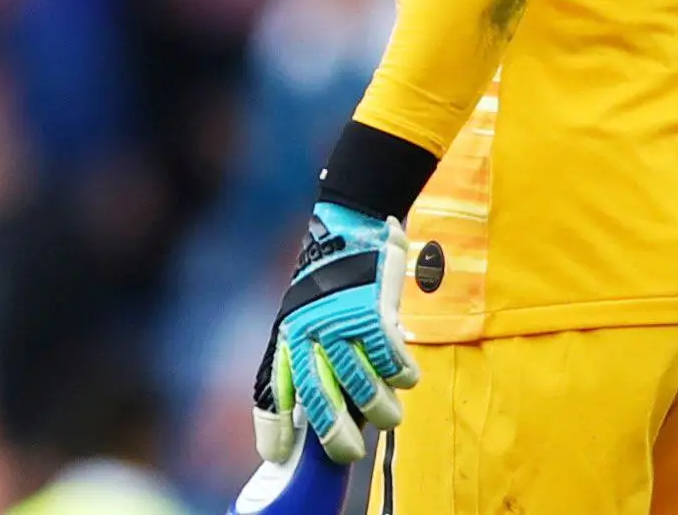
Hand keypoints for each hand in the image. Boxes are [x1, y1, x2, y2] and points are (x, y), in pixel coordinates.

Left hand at [253, 202, 417, 465]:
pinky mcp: (375, 316)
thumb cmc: (330, 278)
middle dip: (336, 437)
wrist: (350, 224)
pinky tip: (404, 374)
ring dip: (381, 410)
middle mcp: (309, 333)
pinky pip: (394, 365)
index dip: (274, 426)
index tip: (280, 453)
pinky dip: (403, 376)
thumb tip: (316, 412)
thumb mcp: (303, 314)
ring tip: (388, 415)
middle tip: (350, 453)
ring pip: (364, 390)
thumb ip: (305, 357)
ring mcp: (341, 324)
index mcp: (287, 335)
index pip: (273, 389)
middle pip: (319, 401)